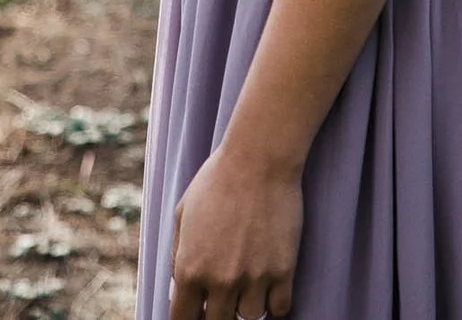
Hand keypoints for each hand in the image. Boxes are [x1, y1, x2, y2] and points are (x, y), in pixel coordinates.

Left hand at [169, 140, 301, 319]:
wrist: (259, 157)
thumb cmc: (218, 179)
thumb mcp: (184, 213)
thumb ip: (178, 256)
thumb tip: (180, 288)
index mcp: (190, 268)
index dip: (189, 319)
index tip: (197, 312)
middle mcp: (220, 280)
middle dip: (217, 314)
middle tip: (223, 296)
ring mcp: (253, 278)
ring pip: (249, 318)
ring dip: (247, 305)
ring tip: (248, 282)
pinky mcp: (283, 271)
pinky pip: (279, 310)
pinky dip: (274, 305)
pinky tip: (270, 289)